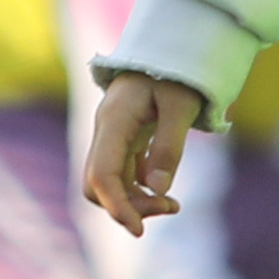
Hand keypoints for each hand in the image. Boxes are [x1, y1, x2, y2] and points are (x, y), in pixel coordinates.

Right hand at [82, 73, 208, 234]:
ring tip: (173, 204)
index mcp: (114, 121)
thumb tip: (159, 189)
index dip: (117, 207)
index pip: (102, 175)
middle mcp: (105, 132)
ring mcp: (111, 137)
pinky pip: (122, 175)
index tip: (139, 230)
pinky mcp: (122, 141)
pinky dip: (140, 189)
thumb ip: (169, 146)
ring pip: (109, 183)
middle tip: (169, 206)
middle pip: (96, 185)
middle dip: (127, 206)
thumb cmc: (177, 72)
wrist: (169, 47)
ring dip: (136, 200)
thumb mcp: (181, 106)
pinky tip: (166, 192)